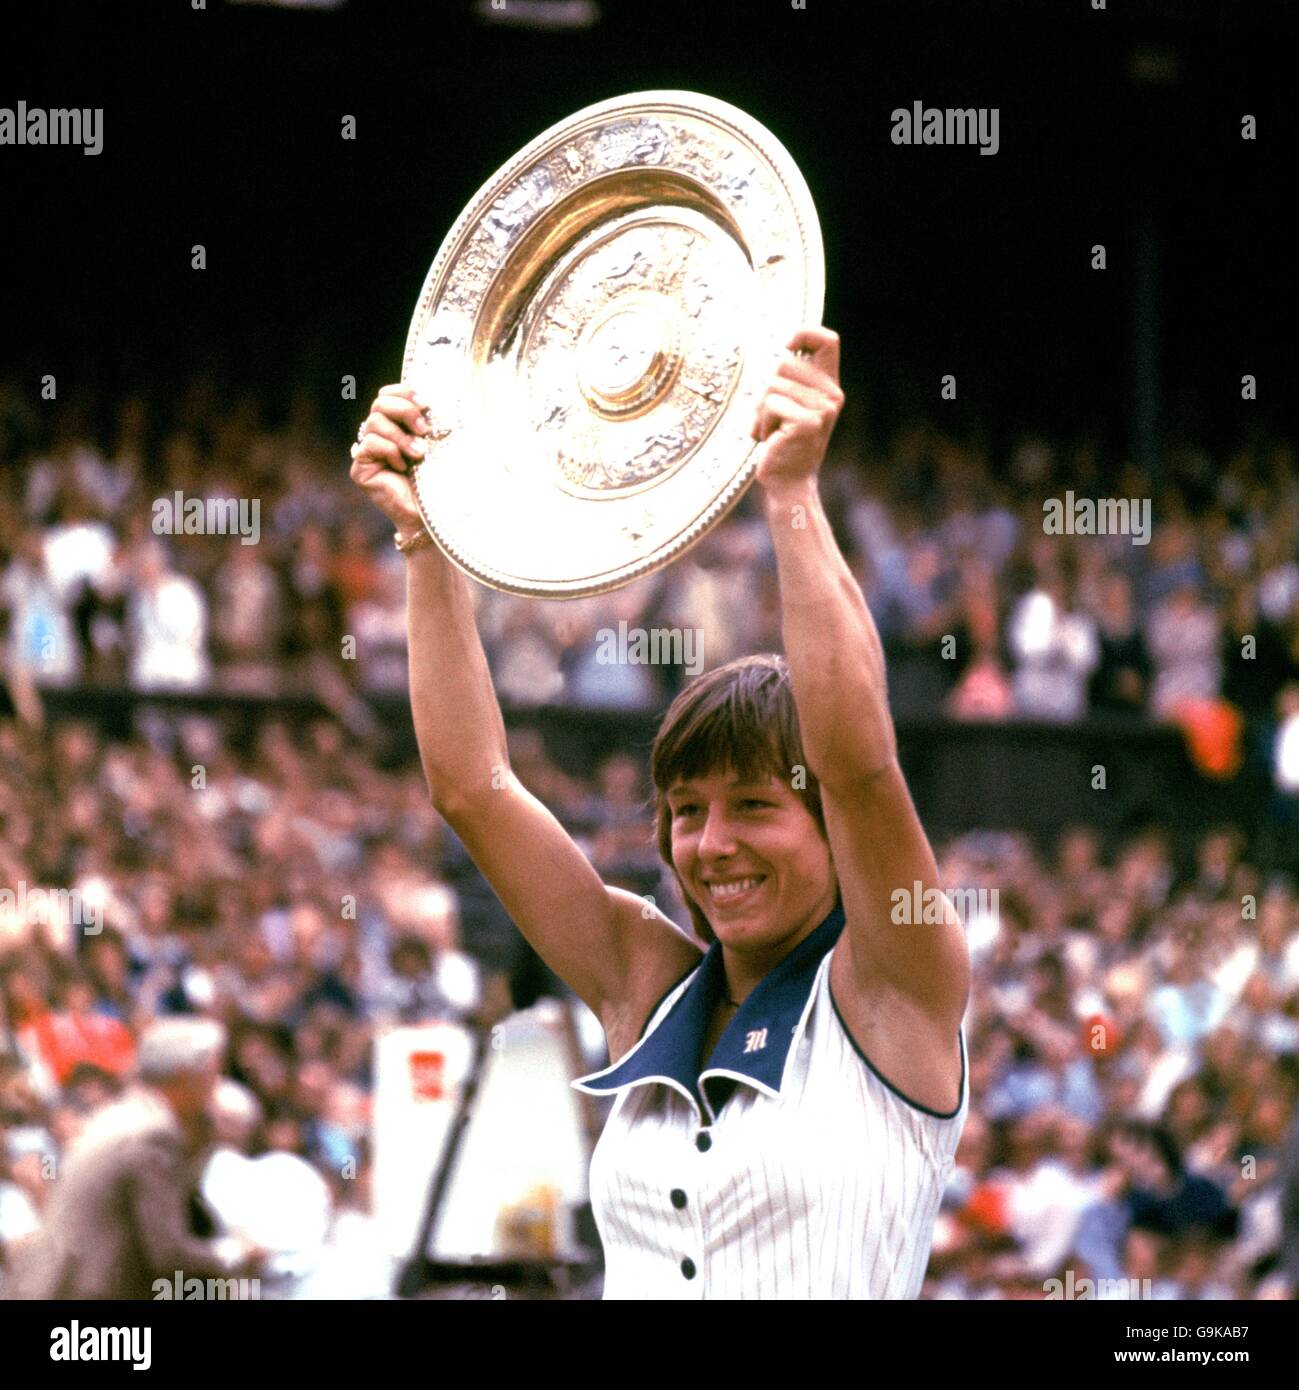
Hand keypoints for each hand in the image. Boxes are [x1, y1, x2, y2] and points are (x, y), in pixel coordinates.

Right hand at [349, 383, 430, 532]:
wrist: (430, 514)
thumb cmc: (437, 480)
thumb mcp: (435, 444)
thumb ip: (426, 422)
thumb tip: (429, 400)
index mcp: (394, 426)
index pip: (386, 395)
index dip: (403, 392)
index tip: (425, 403)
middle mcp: (377, 436)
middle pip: (379, 403)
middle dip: (404, 410)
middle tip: (424, 429)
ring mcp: (366, 452)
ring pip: (375, 423)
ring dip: (401, 437)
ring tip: (419, 454)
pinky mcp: (359, 468)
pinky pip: (370, 444)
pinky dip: (390, 451)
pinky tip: (402, 467)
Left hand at [750, 326, 843, 493]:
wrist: (789, 482)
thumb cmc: (784, 443)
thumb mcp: (792, 406)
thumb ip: (791, 380)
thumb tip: (781, 349)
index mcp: (829, 387)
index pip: (828, 340)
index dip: (805, 333)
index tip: (787, 346)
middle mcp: (831, 395)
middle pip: (784, 364)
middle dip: (766, 390)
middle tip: (770, 418)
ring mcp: (822, 409)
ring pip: (773, 386)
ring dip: (761, 411)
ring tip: (771, 431)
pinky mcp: (807, 422)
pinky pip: (770, 405)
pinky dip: (760, 423)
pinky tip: (769, 440)